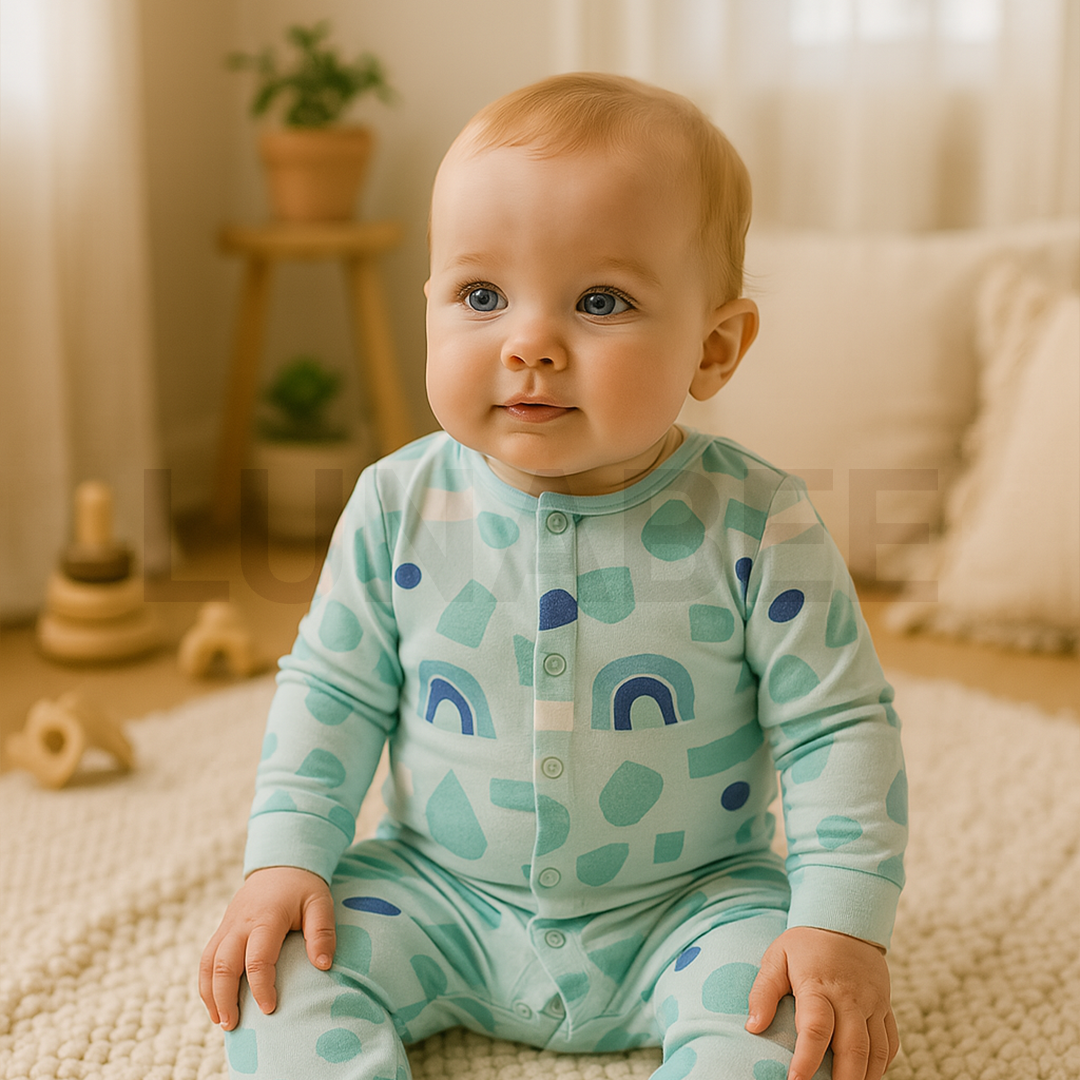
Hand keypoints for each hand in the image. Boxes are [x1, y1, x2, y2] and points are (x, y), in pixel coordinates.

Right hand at [199, 866, 335, 1030]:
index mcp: (266, 917)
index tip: (270, 1009)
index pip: (257, 958)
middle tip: (232, 1026)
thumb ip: (322, 933)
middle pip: (222, 964)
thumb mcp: (320, 903)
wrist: (281, 863)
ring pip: (208, 963)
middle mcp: (240, 923)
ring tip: (222, 1022)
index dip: (261, 987)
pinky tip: (216, 1003)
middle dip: (224, 997)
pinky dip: (206, 983)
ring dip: (210, 995)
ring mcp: (227, 925)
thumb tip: (323, 966)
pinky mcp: (222, 929)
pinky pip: (206, 958)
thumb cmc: (304, 888)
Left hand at [746, 926, 898, 1079]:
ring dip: (865, 1077)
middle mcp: (850, 997)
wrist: (844, 921)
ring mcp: (872, 1003)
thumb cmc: (804, 945)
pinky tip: (868, 1075)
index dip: (806, 1059)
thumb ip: (763, 991)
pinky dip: (883, 1064)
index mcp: (818, 985)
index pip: (815, 1028)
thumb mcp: (776, 957)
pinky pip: (891, 1042)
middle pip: (853, 1048)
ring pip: (877, 1051)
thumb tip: (752, 1027)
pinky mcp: (886, 1006)